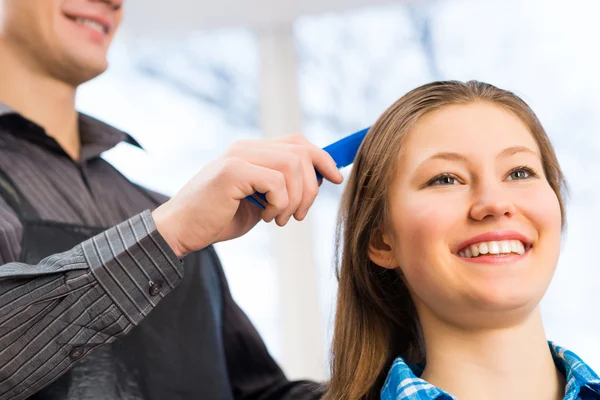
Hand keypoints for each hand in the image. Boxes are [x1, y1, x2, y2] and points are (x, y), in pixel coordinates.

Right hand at [151, 134, 342, 257]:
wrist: (181, 231)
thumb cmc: (219, 218)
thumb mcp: (259, 200)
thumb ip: (282, 186)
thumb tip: (318, 180)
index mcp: (252, 151)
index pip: (298, 142)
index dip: (322, 158)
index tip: (336, 178)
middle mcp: (246, 147)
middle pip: (300, 152)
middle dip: (311, 188)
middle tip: (299, 215)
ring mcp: (238, 156)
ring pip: (292, 166)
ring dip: (294, 200)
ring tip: (279, 219)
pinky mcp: (231, 171)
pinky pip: (276, 182)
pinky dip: (279, 204)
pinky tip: (266, 217)